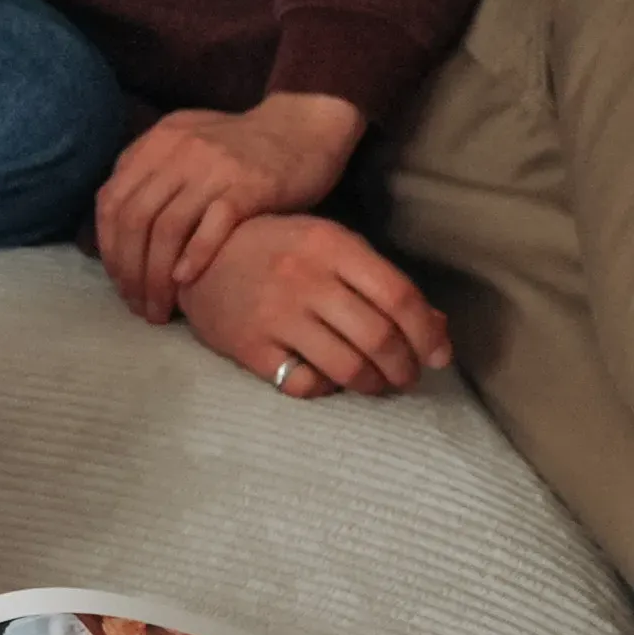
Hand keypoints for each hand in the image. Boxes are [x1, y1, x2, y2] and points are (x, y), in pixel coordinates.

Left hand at [94, 95, 364, 322]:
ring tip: (160, 309)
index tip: (120, 283)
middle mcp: (179, 151)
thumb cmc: (243, 147)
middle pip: (134, 220)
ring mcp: (214, 167)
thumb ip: (151, 173)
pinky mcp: (250, 184)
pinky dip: (193, 256)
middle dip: (129, 272)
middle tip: (139, 306)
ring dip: (156, 277)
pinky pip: (213, 224)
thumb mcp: (188, 144)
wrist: (305, 125)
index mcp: (158, 143)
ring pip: (166, 228)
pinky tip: (186, 281)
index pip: (111, 202)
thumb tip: (117, 227)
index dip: (109, 250)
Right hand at [175, 213, 451, 396]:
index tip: (440, 356)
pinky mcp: (249, 347)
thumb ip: (380, 282)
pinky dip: (327, 389)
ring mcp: (274, 315)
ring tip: (378, 384)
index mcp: (332, 245)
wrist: (193, 255)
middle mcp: (304, 278)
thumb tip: (438, 328)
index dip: (428, 334)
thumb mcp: (329, 247)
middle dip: (405, 367)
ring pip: (346, 367)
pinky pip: (304, 383)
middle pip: (378, 337)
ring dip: (374, 385)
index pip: (399, 297)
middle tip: (408, 376)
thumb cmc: (274, 249)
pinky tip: (329, 380)